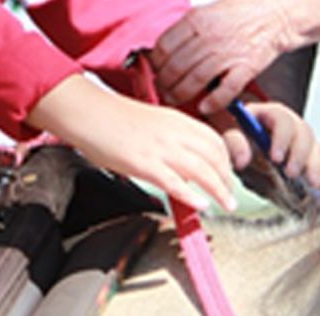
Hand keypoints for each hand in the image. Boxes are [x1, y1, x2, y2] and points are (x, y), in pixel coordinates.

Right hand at [25, 76, 236, 211]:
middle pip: (214, 156)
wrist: (89, 113)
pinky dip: (192, 196)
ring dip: (219, 190)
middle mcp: (174, 132)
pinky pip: (175, 182)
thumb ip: (172, 139)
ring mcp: (160, 148)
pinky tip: (201, 205)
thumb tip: (186, 165)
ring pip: (202, 170)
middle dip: (227, 179)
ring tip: (226, 205)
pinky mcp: (144, 163)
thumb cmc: (114, 119)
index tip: (227, 175)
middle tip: (230, 195)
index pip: (214, 140)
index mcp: (177, 120)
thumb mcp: (153, 123)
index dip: (226, 160)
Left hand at [153, 0, 295, 112]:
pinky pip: (224, 91)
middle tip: (162, 90)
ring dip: (180, 95)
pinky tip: (204, 107)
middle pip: (175, 67)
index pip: (164, 47)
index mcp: (197, 19)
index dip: (155, 64)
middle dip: (164, 83)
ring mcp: (228, 53)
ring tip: (175, 99)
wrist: (275, 12)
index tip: (155, 71)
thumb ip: (187, 29)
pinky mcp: (246, 68)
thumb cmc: (243, 12)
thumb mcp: (208, 10)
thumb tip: (164, 49)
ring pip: (194, 80)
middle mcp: (209, 36)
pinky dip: (212, 102)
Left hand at [222, 100, 319, 187]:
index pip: (283, 119)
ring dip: (315, 166)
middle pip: (305, 133)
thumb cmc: (234, 143)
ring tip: (311, 183)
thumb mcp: (227, 141)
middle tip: (292, 174)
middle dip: (300, 154)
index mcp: (271, 114)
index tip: (276, 159)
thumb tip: (243, 160)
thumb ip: (233, 145)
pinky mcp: (307, 161)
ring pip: (316, 148)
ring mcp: (301, 143)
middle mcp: (290, 125)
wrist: (241, 156)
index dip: (282, 138)